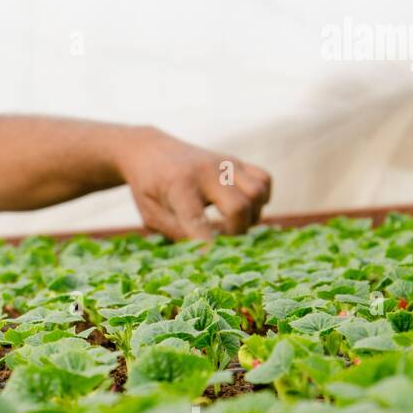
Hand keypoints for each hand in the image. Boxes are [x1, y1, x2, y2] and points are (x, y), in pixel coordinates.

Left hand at [118, 127, 271, 240]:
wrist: (149, 150)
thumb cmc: (148, 188)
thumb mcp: (151, 214)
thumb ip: (176, 233)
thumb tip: (205, 253)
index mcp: (179, 186)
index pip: (197, 220)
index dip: (207, 245)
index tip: (209, 262)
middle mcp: (206, 172)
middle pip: (239, 206)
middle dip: (236, 232)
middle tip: (221, 238)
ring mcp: (224, 163)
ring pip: (258, 191)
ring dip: (252, 215)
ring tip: (233, 222)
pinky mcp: (235, 161)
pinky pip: (264, 179)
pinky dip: (261, 198)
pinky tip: (244, 206)